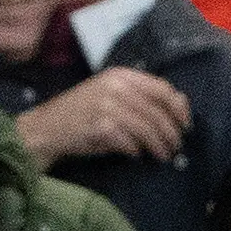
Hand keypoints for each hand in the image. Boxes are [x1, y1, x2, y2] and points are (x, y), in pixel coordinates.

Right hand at [15, 67, 189, 169]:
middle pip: (158, 111)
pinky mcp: (101, 126)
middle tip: (176, 147)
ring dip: (159, 146)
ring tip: (163, 156)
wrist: (46, 127)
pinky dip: (137, 151)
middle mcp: (114, 86)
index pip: (162, 88)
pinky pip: (130, 142)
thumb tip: (181, 106)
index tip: (185, 124)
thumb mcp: (110, 95)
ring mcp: (107, 105)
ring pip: (148, 129)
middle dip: (172, 132)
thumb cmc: (81, 112)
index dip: (179, 108)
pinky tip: (135, 155)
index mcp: (120, 75)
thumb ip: (140, 97)